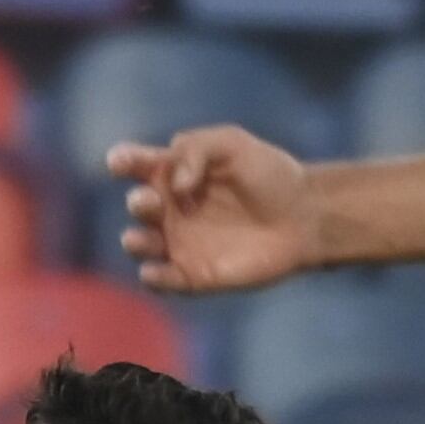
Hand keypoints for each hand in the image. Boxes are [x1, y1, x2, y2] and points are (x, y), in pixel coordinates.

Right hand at [109, 126, 318, 292]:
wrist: (304, 216)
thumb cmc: (269, 174)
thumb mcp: (232, 144)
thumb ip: (195, 149)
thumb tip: (174, 184)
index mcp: (173, 172)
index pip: (136, 164)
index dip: (122, 161)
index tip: (120, 162)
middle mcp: (170, 207)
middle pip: (138, 205)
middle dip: (138, 203)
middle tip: (152, 201)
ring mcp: (179, 242)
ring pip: (140, 244)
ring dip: (135, 242)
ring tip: (141, 238)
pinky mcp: (193, 274)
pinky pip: (162, 280)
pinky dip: (152, 278)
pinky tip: (153, 272)